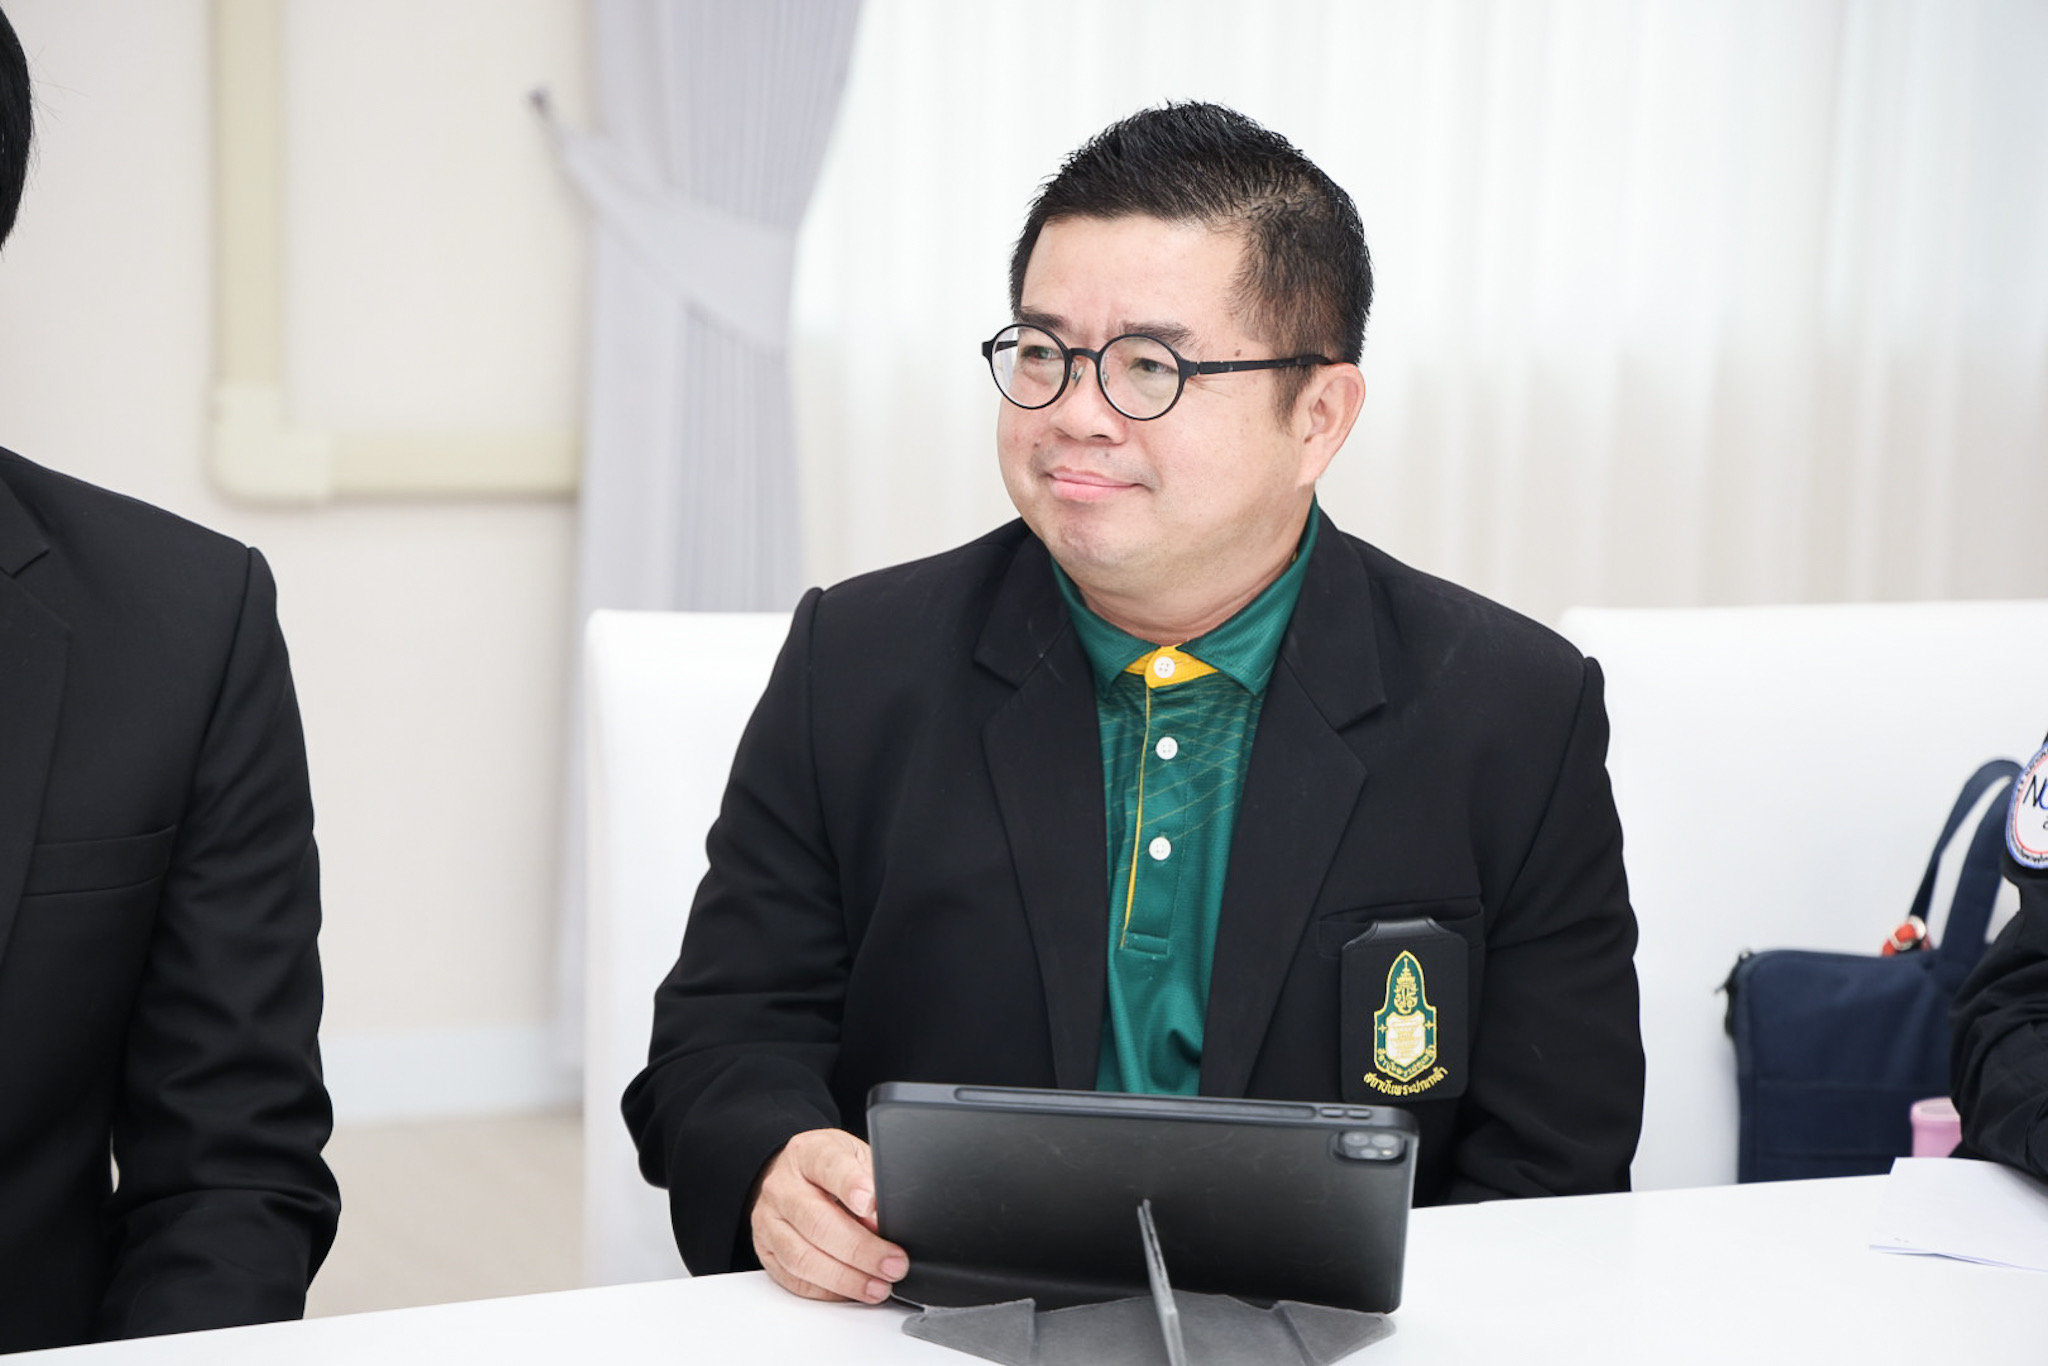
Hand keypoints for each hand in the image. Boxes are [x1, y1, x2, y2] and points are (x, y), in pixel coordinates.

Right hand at [750, 1128, 907, 1302]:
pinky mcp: (766, 1251)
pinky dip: (827, 1291)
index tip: (870, 1203)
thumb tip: (889, 1219)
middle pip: (817, 1222)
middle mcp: (782, 1186)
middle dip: (861, 1249)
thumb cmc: (830, 1168)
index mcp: (808, 1153)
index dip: (851, 1185)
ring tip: (877, 1286)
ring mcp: (769, 1221)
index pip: (829, 1166)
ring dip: (845, 1278)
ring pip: (803, 1257)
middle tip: (893, 1263)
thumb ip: (871, 1181)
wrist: (791, 1176)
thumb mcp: (855, 1157)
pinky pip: (795, 1280)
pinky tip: (852, 1291)